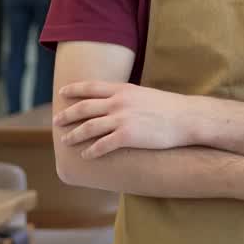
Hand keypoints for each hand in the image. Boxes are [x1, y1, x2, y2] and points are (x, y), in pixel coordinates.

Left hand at [54, 81, 195, 158]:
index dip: (73, 90)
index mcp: (122, 89)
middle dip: (67, 115)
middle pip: (84, 108)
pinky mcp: (127, 137)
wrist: (187, 118)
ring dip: (74, 135)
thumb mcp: (143, 94)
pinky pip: (102, 145)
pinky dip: (91, 151)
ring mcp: (122, 119)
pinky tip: (85, 156)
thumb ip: (126, 96)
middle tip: (56, 121)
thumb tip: (114, 100)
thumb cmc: (168, 108)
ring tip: (65, 141)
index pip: (90, 87)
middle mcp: (118, 102)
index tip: (61, 93)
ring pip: (88, 127)